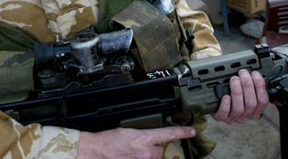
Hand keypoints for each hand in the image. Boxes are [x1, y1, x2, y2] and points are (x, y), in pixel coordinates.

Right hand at [76, 126, 195, 158]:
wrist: (95, 152)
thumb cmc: (107, 140)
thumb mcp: (127, 131)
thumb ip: (142, 135)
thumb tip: (148, 138)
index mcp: (144, 138)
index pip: (168, 133)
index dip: (182, 132)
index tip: (192, 131)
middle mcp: (146, 152)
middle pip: (159, 150)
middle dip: (152, 148)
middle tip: (138, 146)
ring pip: (152, 158)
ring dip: (146, 156)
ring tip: (131, 153)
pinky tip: (130, 156)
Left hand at [212, 69, 268, 123]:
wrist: (217, 101)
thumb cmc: (233, 93)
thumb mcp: (245, 88)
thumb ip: (250, 83)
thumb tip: (254, 70)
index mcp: (255, 109)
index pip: (263, 100)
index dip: (260, 86)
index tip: (255, 73)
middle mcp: (246, 115)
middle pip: (251, 104)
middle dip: (248, 86)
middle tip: (243, 73)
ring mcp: (234, 118)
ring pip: (239, 108)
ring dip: (237, 92)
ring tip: (234, 80)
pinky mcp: (222, 117)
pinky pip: (225, 113)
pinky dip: (226, 104)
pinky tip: (225, 96)